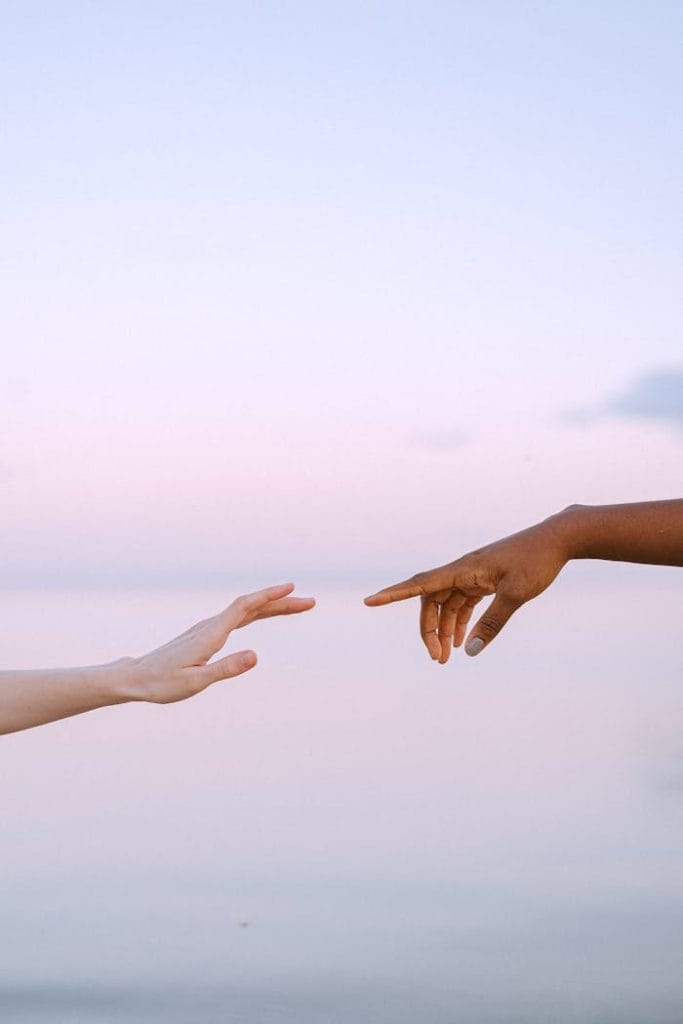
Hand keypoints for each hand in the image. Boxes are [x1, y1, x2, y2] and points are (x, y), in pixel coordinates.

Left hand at [129, 583, 314, 701]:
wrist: (136, 678)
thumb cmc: (163, 683)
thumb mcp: (196, 682)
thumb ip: (226, 668)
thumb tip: (256, 655)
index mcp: (211, 633)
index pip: (245, 607)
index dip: (269, 596)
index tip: (292, 589)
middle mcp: (211, 625)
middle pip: (252, 606)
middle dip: (282, 602)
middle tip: (310, 602)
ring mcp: (208, 628)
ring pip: (247, 611)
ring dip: (273, 607)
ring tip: (297, 606)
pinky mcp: (206, 634)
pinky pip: (239, 617)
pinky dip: (258, 612)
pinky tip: (264, 614)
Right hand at [364, 517, 569, 661]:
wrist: (557, 539)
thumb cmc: (536, 561)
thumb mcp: (516, 594)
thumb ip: (492, 624)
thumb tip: (469, 650)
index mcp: (462, 569)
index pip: (420, 584)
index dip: (393, 594)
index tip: (370, 602)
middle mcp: (462, 570)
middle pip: (430, 601)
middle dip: (429, 630)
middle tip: (437, 659)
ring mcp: (472, 575)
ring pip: (446, 604)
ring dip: (444, 629)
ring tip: (448, 657)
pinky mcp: (485, 580)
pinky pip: (463, 603)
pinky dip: (460, 621)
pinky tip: (462, 641)